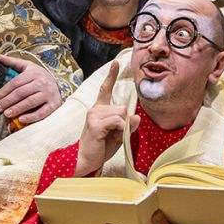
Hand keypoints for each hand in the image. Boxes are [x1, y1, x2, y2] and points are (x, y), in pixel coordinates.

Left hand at [0, 53, 62, 123]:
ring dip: (17, 109)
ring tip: (6, 114)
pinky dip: (31, 117)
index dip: (3, 91)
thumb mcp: (28, 66)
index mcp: (33, 73)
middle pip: (21, 92)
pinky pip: (42, 112)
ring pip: (30, 102)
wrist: (58, 84)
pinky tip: (21, 120)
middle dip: (7, 101)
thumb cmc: (39, 76)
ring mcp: (49, 94)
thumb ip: (13, 62)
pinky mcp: (54, 104)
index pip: (15, 82)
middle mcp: (42, 82)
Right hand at [75, 62, 139, 176]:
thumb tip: (137, 117)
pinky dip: (120, 129)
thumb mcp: (118, 135)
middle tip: (115, 133)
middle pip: (121, 107)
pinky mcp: (95, 125)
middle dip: (124, 121)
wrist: (86, 160)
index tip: (116, 63)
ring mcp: (93, 116)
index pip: (105, 89)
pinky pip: (117, 121)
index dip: (111, 75)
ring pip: (120, 113)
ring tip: (111, 136)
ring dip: (121, 126)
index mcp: (99, 109)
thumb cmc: (101, 147)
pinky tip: (112, 136)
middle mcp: (95, 109)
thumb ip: (127, 125)